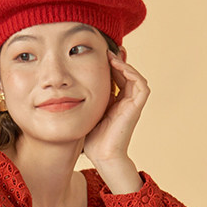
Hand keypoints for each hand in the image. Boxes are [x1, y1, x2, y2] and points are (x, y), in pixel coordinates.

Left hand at [82, 51, 149, 192]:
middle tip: (105, 50)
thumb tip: (66, 86)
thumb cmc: (92, 139)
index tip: (97, 55)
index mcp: (115, 102)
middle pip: (125, 74)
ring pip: (134, 76)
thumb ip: (83, 99)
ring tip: (111, 56)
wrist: (103, 156)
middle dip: (116, 60)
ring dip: (124, 64)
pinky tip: (118, 66)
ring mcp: (133, 104)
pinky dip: (132, 73)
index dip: (108, 65)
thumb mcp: (85, 111)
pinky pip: (141, 84)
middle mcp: (126, 101)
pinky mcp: (137, 107)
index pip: (115, 77)